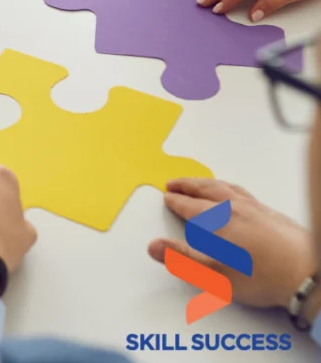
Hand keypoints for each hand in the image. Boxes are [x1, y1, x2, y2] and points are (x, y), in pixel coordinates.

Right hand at [148, 178, 314, 308]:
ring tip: (199, 182)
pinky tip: (234, 193)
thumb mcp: (213, 274)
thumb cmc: (261, 276)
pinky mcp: (272, 213)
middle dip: (188, 184)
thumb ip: (181, 259)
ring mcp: (255, 208)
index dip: (175, 201)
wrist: (307, 274)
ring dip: (207, 182)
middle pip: (206, 190)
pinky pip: (243, 191)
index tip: (166, 196)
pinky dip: (229, 187)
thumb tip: (152, 246)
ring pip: (225, 187)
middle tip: (175, 182)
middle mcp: (234, 208)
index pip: (189, 206)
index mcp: (216, 220)